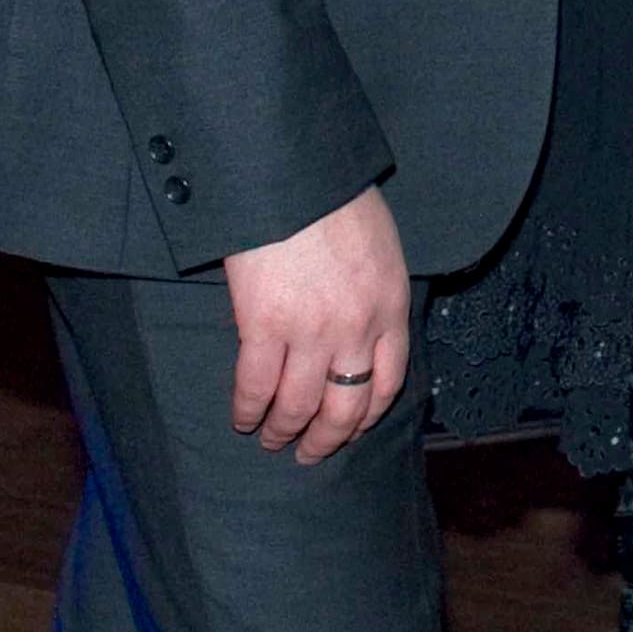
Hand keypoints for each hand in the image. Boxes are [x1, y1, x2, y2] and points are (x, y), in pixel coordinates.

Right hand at [221, 184, 409, 461]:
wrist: (295, 177)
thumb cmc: (337, 200)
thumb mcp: (382, 248)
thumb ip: (377, 293)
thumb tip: (365, 326)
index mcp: (390, 309)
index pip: (388, 383)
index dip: (366, 416)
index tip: (351, 429)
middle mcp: (356, 330)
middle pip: (345, 408)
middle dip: (326, 439)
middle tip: (308, 454)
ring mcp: (311, 332)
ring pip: (298, 406)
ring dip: (282, 431)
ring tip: (270, 440)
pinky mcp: (264, 326)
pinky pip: (254, 386)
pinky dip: (246, 410)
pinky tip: (241, 419)